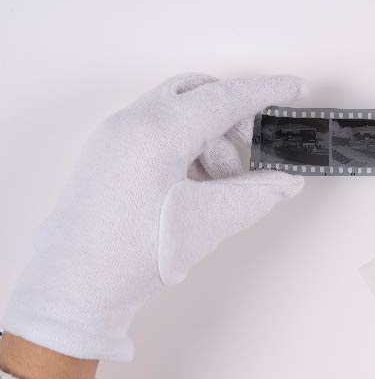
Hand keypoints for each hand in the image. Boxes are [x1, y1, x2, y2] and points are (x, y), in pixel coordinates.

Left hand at [4, 74, 304, 361]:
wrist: (75, 289)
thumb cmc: (135, 255)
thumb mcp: (208, 223)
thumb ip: (257, 195)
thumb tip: (287, 181)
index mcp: (155, 132)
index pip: (222, 98)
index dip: (264, 92)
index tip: (294, 88)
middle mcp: (131, 123)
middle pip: (196, 94)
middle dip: (233, 116)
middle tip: (256, 149)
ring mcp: (115, 137)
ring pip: (179, 113)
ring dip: (211, 139)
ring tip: (221, 185)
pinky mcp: (109, 154)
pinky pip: (160, 132)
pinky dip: (188, 149)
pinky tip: (197, 187)